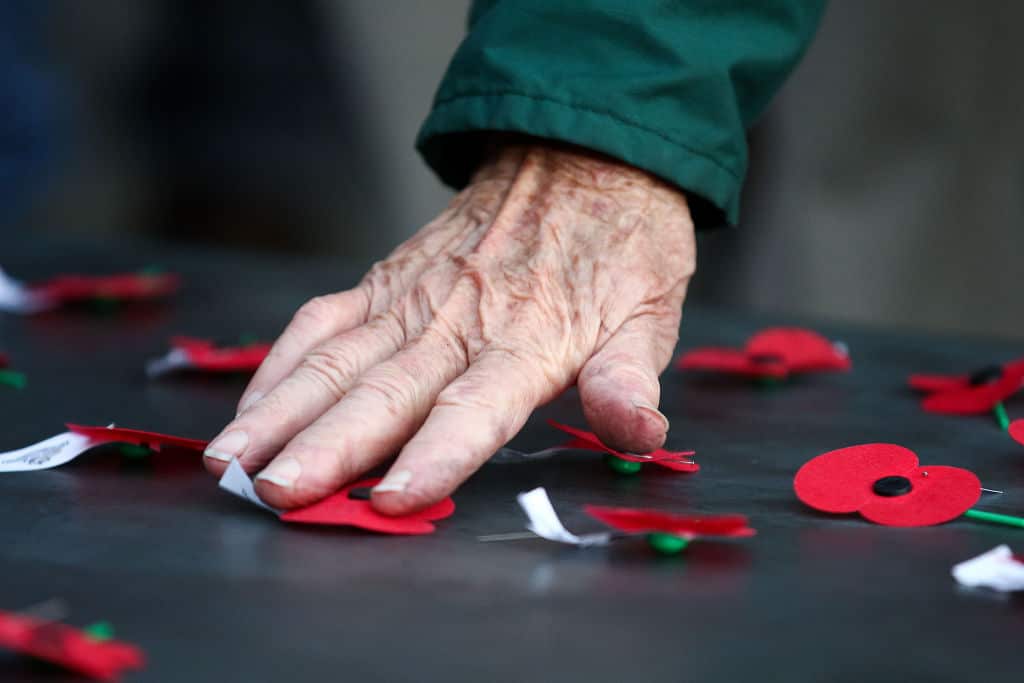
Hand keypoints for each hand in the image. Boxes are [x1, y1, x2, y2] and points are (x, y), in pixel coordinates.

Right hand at [203, 138, 696, 513]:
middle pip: (383, 391)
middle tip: (271, 494)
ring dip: (279, 412)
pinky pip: (323, 321)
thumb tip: (640, 438)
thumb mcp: (649, 311)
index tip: (392, 500)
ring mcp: (414, 296)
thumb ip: (629, 380)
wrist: (579, 153)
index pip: (475, 407)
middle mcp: (459, 319)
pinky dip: (282, 364)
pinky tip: (250, 406)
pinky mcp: (386, 278)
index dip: (435, 455)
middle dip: (325, 447)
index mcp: (529, 338)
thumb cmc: (619, 244)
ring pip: (336, 359)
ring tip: (229, 460)